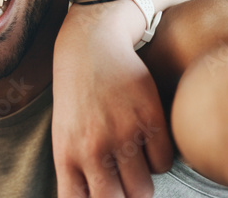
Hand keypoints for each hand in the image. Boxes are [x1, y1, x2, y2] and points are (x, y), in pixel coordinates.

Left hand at [52, 1, 173, 197]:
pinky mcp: (150, 119)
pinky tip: (149, 141)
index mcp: (66, 155)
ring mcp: (123, 134)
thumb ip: (76, 170)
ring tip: (136, 160)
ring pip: (144, 189)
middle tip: (124, 181)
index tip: (106, 195)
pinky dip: (159, 158)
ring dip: (142, 180)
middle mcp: (93, 148)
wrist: (91, 45)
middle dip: (123, 197)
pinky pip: (164, 162)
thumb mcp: (64, 133)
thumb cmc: (77, 94)